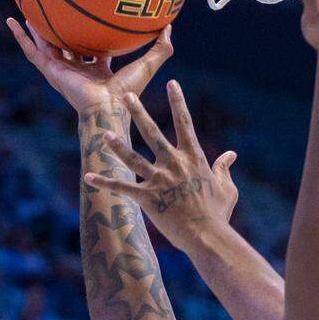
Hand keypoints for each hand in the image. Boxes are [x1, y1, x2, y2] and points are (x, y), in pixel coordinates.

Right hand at [7, 20, 173, 113]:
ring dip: (37, 31)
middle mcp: (79, 70)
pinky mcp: (51, 71)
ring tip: (27, 12)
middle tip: (55, 13)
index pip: (94, 50)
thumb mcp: (147, 64)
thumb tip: (169, 26)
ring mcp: (62, 71)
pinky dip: (21, 37)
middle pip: (67, 47)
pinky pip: (32, 51)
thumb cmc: (128, 92)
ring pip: (46, 46)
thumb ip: (161, 48)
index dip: (93, 37)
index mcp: (99, 70)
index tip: (89, 21)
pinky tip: (12, 21)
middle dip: (61, 32)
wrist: (108, 108)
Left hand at [83, 82, 238, 250]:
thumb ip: (224, 168)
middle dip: (137, 112)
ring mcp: (159, 180)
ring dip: (117, 144)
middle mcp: (173, 163)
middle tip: (124, 95)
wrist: (208, 236)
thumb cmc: (218, 214)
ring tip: (103, 132)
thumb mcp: (227, 188)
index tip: (172, 83)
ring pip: (132, 157)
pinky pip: (122, 188)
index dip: (178, 101)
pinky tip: (88, 178)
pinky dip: (104, 183)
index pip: (185, 123)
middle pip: (152, 132)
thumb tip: (230, 154)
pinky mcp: (147, 198)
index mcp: (193, 158)